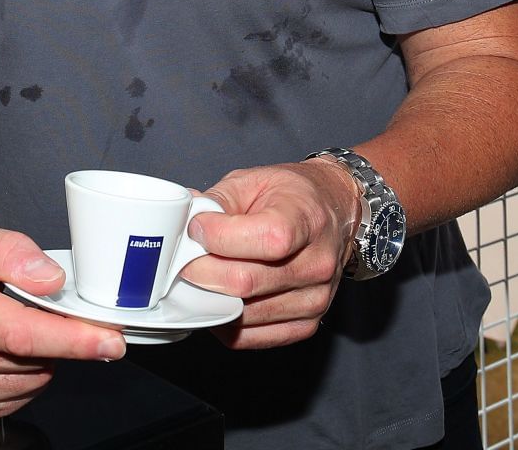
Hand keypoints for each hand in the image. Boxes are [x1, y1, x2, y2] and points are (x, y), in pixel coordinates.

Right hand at [0, 222, 125, 422]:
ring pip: (31, 381)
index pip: (21, 333)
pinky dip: (24, 375)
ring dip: (39, 356)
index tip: (109, 340)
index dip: (72, 339)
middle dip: (57, 337)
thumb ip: (13, 252)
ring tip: (9, 324)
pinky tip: (3, 350)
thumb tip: (50, 279)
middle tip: (43, 308)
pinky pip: (17, 397)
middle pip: (32, 358)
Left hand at [180, 161, 363, 348]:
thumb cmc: (292, 196)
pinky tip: (219, 299)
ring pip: (243, 314)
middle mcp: (316, 264)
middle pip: (245, 282)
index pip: (263, 239)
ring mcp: (314, 299)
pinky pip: (251, 338)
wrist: (334, 212)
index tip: (196, 227)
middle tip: (185, 258)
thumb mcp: (252, 180)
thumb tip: (183, 221)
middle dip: (202, 270)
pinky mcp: (305, 324)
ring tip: (202, 276)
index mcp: (306, 220)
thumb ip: (216, 201)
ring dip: (210, 297)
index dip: (216, 235)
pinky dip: (225, 322)